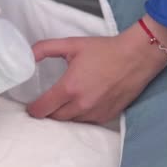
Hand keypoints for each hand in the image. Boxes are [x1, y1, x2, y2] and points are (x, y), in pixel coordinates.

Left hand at [26, 15, 166, 123]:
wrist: (137, 56)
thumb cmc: (104, 50)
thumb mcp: (71, 44)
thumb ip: (45, 48)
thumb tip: (28, 55)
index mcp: (69, 88)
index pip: (42, 108)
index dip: (33, 109)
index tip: (30, 107)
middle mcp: (81, 105)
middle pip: (55, 118)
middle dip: (48, 112)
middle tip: (45, 103)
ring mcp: (95, 113)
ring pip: (71, 121)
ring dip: (64, 114)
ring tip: (63, 103)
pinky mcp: (107, 116)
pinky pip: (87, 121)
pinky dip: (80, 115)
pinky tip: (81, 104)